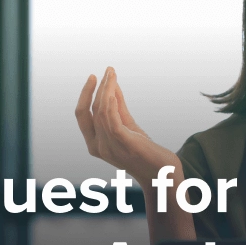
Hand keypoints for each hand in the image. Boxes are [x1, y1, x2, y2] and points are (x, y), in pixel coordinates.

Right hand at [75, 67, 178, 181]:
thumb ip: (118, 108)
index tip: (95, 77)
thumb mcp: (128, 126)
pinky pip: (111, 119)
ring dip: (106, 89)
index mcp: (95, 144)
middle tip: (106, 71)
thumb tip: (111, 85)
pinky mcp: (124, 143)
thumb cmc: (145, 151)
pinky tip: (114, 88)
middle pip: (89, 111)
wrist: (163, 173)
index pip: (82, 116)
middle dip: (95, 88)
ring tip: (112, 74)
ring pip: (101, 111)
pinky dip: (111, 101)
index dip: (85, 95)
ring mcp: (110, 147)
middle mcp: (98, 147)